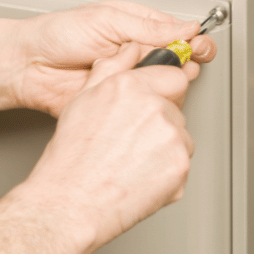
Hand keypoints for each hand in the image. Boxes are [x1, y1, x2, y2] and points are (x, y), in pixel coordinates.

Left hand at [10, 1, 216, 116]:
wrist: (30, 66)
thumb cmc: (59, 35)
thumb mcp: (108, 21)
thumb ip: (148, 27)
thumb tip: (186, 27)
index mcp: (137, 27)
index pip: (177, 32)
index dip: (193, 40)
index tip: (199, 46)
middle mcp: (136, 53)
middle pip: (176, 60)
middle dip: (186, 62)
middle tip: (185, 62)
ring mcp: (129, 78)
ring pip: (164, 85)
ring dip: (168, 82)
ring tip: (158, 75)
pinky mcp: (120, 102)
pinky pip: (143, 105)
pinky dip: (148, 102)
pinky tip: (145, 94)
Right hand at [21, 43, 194, 248]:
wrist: (71, 203)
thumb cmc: (71, 159)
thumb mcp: (82, 100)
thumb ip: (111, 68)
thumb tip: (130, 50)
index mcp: (131, 87)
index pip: (173, 76)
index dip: (163, 91)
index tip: (155, 103)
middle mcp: (154, 108)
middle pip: (176, 109)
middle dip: (161, 123)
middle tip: (131, 142)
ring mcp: (171, 137)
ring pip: (181, 137)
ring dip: (165, 148)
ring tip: (132, 162)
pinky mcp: (180, 166)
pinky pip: (182, 164)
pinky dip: (167, 172)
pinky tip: (140, 176)